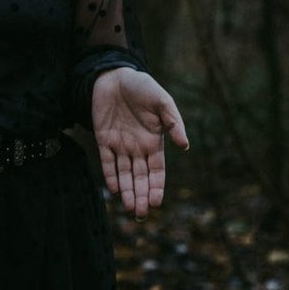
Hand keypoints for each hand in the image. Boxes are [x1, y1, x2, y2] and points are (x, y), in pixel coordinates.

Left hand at [91, 68, 189, 219]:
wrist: (115, 75)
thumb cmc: (142, 87)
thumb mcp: (162, 101)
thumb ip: (173, 122)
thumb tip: (185, 145)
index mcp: (154, 142)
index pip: (156, 171)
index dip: (156, 187)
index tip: (156, 203)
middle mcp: (137, 148)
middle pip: (140, 178)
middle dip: (141, 196)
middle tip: (141, 214)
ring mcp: (120, 145)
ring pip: (124, 174)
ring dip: (127, 191)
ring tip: (129, 208)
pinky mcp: (103, 139)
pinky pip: (106, 161)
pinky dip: (109, 175)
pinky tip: (114, 188)